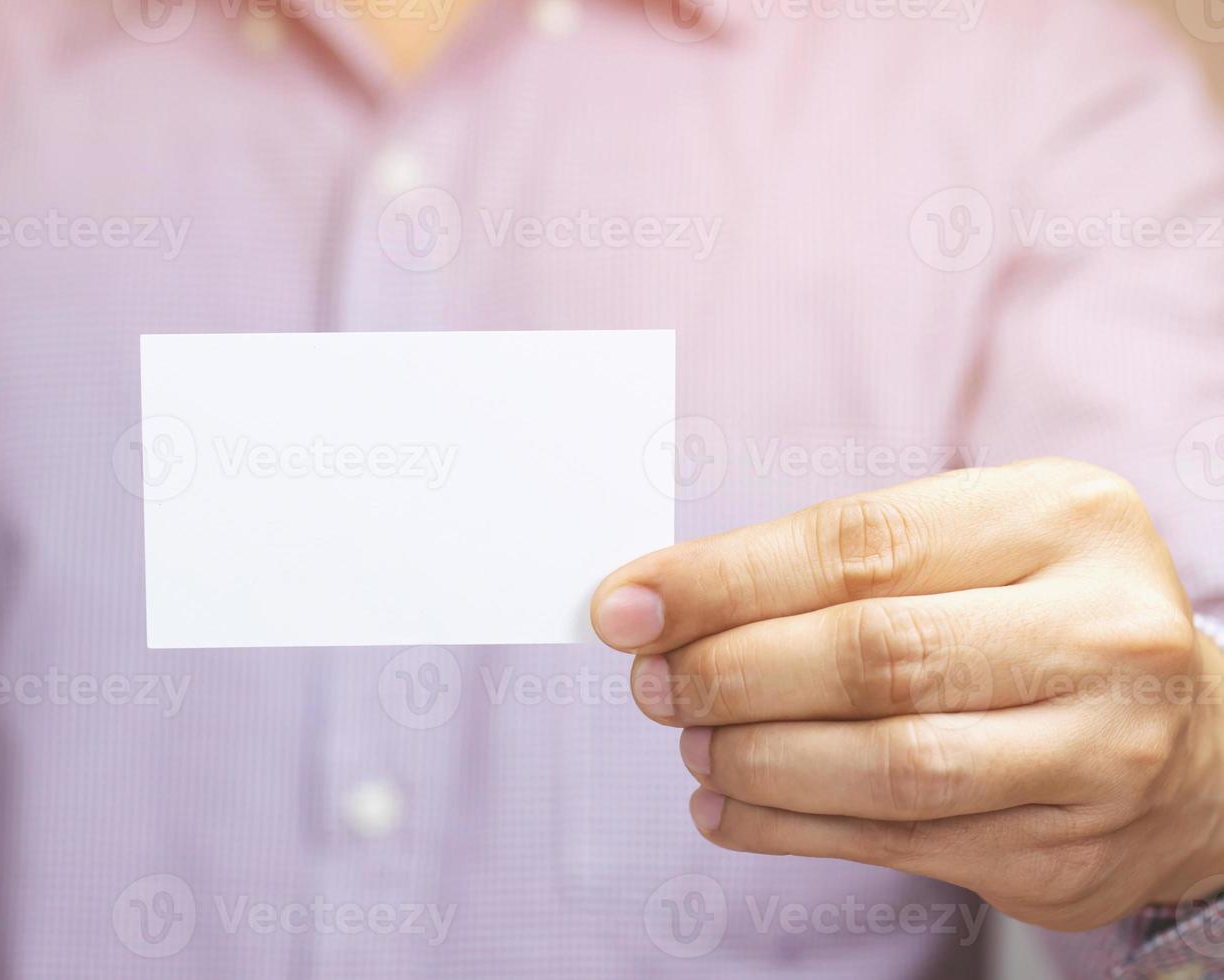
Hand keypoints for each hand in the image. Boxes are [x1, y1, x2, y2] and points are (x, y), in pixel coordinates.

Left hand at [591, 458, 1223, 930]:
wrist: (1199, 745)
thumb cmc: (1043, 618)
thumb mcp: (975, 547)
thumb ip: (840, 564)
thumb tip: (665, 603)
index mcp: (1065, 520)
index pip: (859, 543)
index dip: (723, 578)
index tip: (626, 601)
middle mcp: (1100, 635)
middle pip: (872, 656)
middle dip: (730, 671)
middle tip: (654, 680)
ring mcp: (1096, 756)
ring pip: (884, 764)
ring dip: (754, 757)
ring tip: (693, 739)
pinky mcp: (1066, 854)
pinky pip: (894, 843)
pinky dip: (785, 829)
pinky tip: (726, 805)